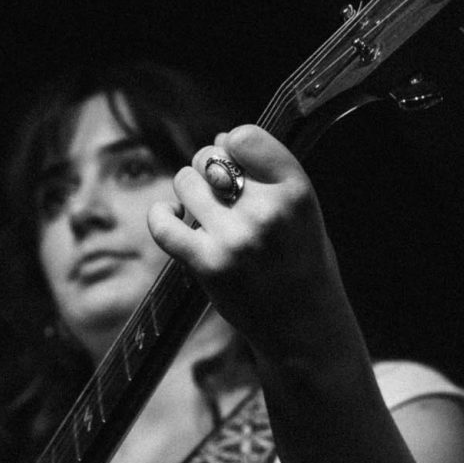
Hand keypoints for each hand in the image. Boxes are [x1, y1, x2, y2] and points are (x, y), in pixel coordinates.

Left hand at [147, 124, 354, 357]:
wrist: (303, 325)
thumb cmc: (300, 260)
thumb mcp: (300, 209)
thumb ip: (268, 174)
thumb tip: (220, 137)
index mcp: (295, 190)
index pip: (244, 137)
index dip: (232, 145)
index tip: (235, 162)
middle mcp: (265, 211)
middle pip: (209, 158)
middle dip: (207, 169)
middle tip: (219, 194)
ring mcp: (234, 239)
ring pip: (185, 183)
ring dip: (188, 191)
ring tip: (203, 211)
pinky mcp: (207, 265)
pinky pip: (163, 224)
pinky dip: (161, 216)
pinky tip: (172, 218)